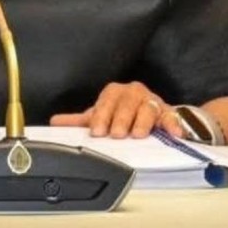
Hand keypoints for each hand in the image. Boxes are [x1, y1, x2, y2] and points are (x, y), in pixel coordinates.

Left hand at [50, 81, 181, 139]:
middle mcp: (133, 93)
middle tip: (117, 134)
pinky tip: (173, 133)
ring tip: (138, 134)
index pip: (106, 100)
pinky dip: (173, 124)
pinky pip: (171, 117)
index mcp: (115, 93)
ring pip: (148, 107)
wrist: (154, 115)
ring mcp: (152, 102)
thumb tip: (54, 122)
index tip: (97, 131)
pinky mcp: (169, 113)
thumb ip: (79, 121)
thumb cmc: (125, 115)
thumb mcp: (102, 116)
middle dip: (121, 118)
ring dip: (143, 121)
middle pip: (127, 102)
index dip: (101, 115)